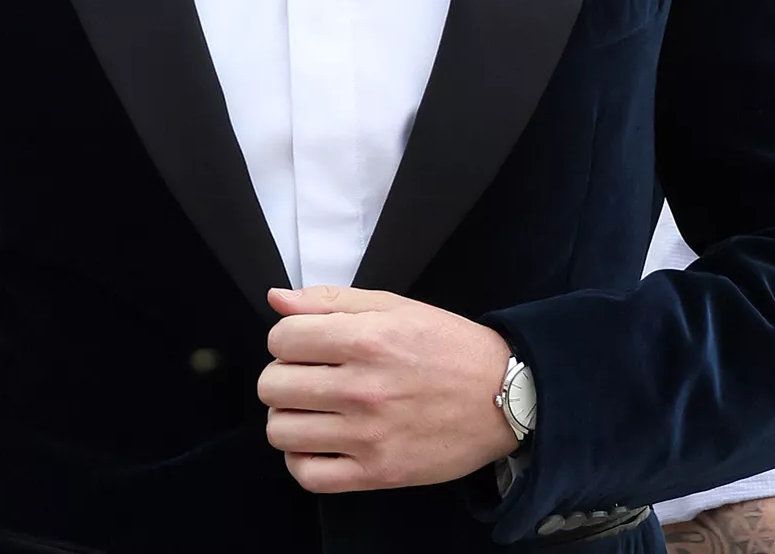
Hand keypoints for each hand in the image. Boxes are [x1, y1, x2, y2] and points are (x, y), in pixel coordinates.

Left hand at [258, 285, 518, 493]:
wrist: (501, 396)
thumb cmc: (446, 345)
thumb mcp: (393, 305)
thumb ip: (330, 300)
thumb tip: (276, 300)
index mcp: (366, 339)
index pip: (282, 338)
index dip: (284, 338)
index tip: (301, 344)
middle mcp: (363, 387)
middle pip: (273, 386)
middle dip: (279, 376)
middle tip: (304, 376)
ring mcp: (368, 435)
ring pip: (281, 432)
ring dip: (286, 417)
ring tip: (308, 409)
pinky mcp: (378, 473)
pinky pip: (308, 475)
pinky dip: (300, 459)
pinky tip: (316, 442)